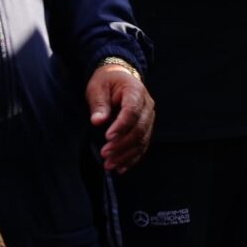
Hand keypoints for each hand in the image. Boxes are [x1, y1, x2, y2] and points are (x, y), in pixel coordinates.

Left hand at [88, 59, 153, 173]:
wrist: (118, 78)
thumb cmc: (107, 82)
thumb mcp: (98, 87)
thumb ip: (99, 104)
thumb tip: (97, 121)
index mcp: (136, 91)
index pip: (132, 111)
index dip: (121, 126)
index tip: (107, 137)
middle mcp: (147, 106)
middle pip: (140, 128)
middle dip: (122, 144)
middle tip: (104, 153)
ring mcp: (149, 118)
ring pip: (142, 140)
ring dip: (126, 154)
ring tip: (109, 164)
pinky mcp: (146, 129)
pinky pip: (142, 146)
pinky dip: (132, 158)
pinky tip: (121, 168)